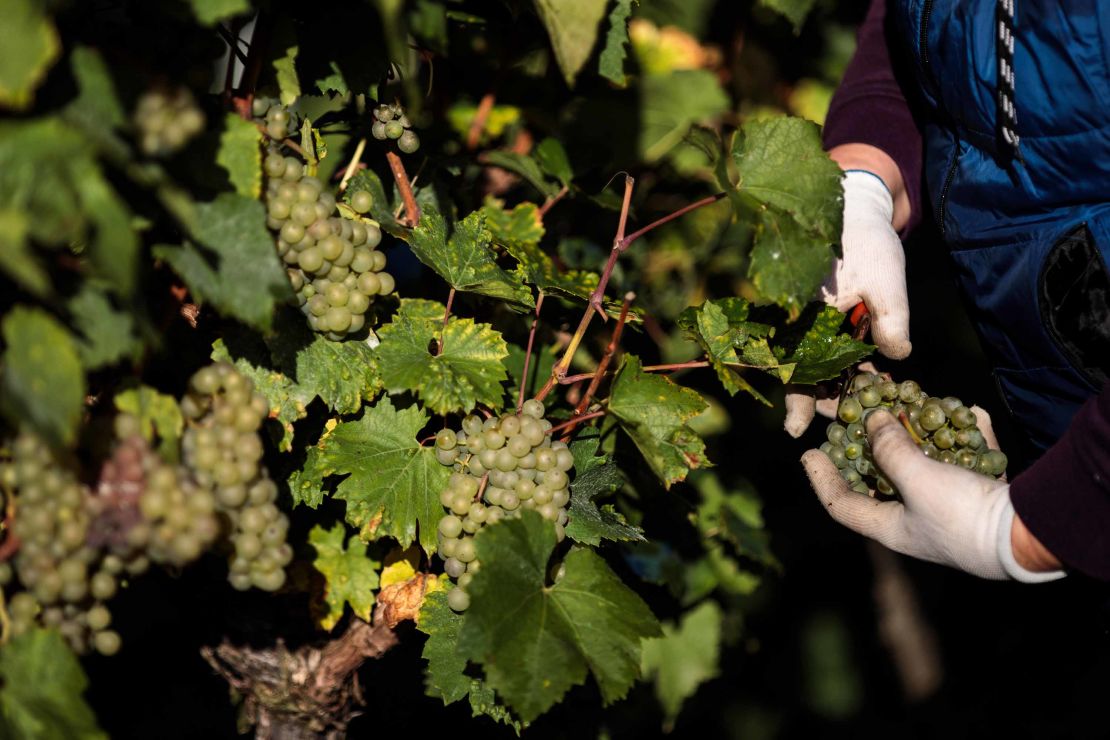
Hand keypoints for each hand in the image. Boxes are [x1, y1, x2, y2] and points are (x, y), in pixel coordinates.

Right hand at [783, 168, 910, 437]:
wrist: (854, 212)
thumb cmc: (867, 243)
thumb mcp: (887, 280)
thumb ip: (891, 319)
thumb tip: (898, 358)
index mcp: (805, 318)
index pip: (795, 369)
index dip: (796, 402)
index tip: (795, 430)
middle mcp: (800, 325)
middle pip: (803, 376)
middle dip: (822, 404)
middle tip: (846, 428)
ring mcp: (810, 326)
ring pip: (816, 369)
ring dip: (836, 390)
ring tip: (864, 408)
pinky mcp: (823, 324)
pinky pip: (827, 355)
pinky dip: (843, 371)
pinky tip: (868, 382)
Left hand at [801, 408, 1064, 581]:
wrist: (1029, 537)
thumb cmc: (962, 515)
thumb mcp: (917, 480)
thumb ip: (889, 449)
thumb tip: (871, 420)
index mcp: (891, 527)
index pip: (842, 504)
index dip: (821, 478)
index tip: (809, 451)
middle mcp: (916, 520)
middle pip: (883, 478)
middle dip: (875, 443)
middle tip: (862, 414)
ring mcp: (950, 509)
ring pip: (926, 465)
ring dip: (922, 435)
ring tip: (913, 405)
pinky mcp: (981, 497)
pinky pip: (966, 461)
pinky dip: (966, 436)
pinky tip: (969, 413)